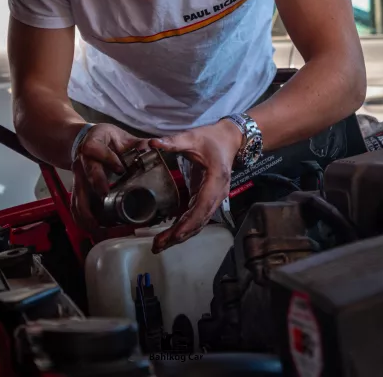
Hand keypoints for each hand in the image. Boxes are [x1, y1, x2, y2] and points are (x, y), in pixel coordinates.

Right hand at [70, 123, 147, 233]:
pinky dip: (82, 219)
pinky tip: (93, 229)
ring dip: (86, 210)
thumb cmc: (104, 138)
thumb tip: (154, 147)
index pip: (94, 149)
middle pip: (85, 172)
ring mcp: (78, 176)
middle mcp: (82, 160)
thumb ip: (138, 143)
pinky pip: (75, 205)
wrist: (84, 140)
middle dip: (96, 184)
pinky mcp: (78, 189)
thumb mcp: (120, 135)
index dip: (108, 158)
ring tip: (100, 224)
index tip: (121, 169)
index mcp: (92, 143)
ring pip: (77, 193)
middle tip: (107, 196)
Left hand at [148, 119, 241, 252]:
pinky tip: (170, 234)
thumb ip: (173, 142)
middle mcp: (218, 192)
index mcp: (216, 178)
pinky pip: (197, 216)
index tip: (175, 235)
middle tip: (158, 245)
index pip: (203, 205)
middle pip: (200, 220)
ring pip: (199, 222)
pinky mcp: (208, 198)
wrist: (230, 138)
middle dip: (180, 235)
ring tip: (160, 244)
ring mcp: (215, 197)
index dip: (189, 222)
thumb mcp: (192, 137)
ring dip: (181, 235)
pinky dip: (184, 227)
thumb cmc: (212, 138)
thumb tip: (152, 143)